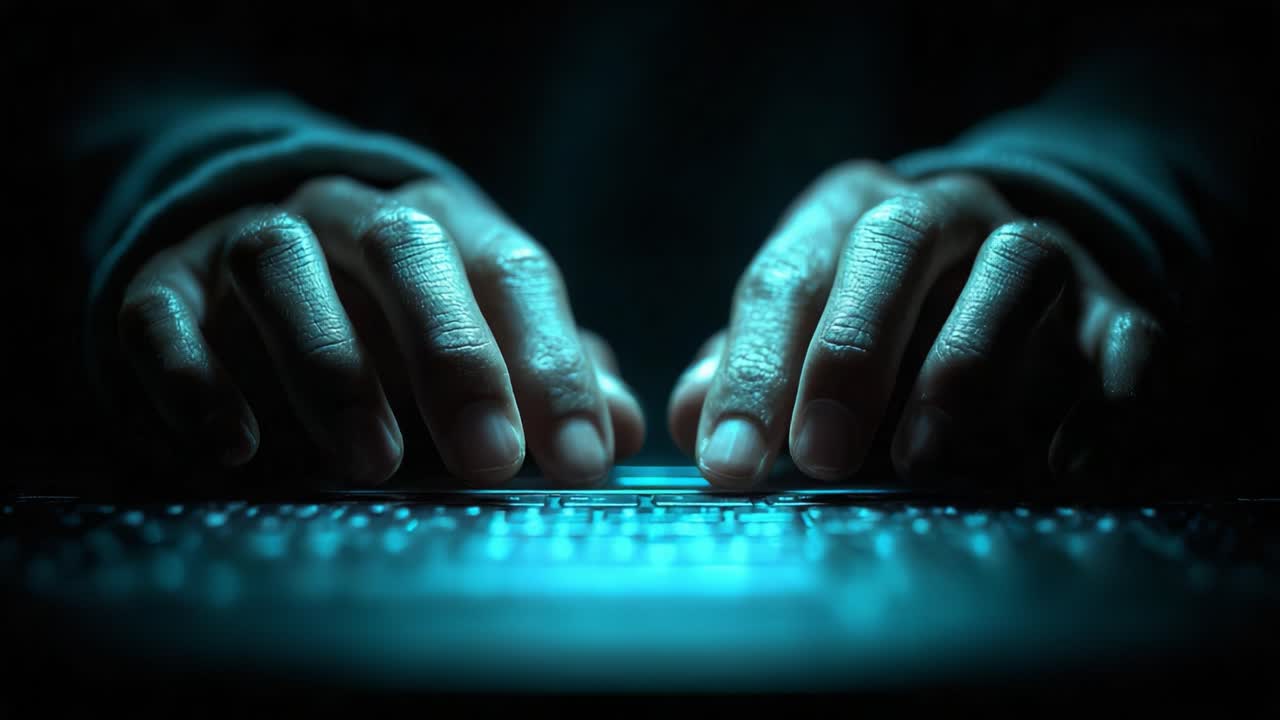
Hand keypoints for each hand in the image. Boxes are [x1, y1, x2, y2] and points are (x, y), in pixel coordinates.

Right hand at [107, 175, 643, 486]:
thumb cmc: (392, 319)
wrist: (244, 258)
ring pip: (285, 270)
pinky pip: (166, 317)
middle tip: (488, 460)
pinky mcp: (160, 282)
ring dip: (332, 367)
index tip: (582, 459)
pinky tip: (236, 448)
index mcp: (445, 226)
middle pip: (407, 252)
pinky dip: (199, 378)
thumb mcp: (478, 341)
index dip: (552, 365)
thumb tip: (625, 427)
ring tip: (372, 463)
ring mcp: (247, 240)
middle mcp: (350, 217)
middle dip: (454, 355)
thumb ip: (549, 378)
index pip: (513, 272)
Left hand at [669, 161, 1168, 488]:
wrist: (1012, 270)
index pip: (786, 276)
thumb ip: (749, 367)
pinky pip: (1124, 340)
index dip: (754, 372)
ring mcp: (1041, 249)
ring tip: (926, 460)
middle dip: (851, 352)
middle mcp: (945, 211)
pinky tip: (1054, 466)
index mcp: (848, 211)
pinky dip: (1097, 403)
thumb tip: (693, 418)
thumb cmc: (879, 317)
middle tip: (820, 457)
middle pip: (895, 244)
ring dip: (967, 368)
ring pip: (1014, 273)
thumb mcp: (803, 329)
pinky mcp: (1118, 305)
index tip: (730, 463)